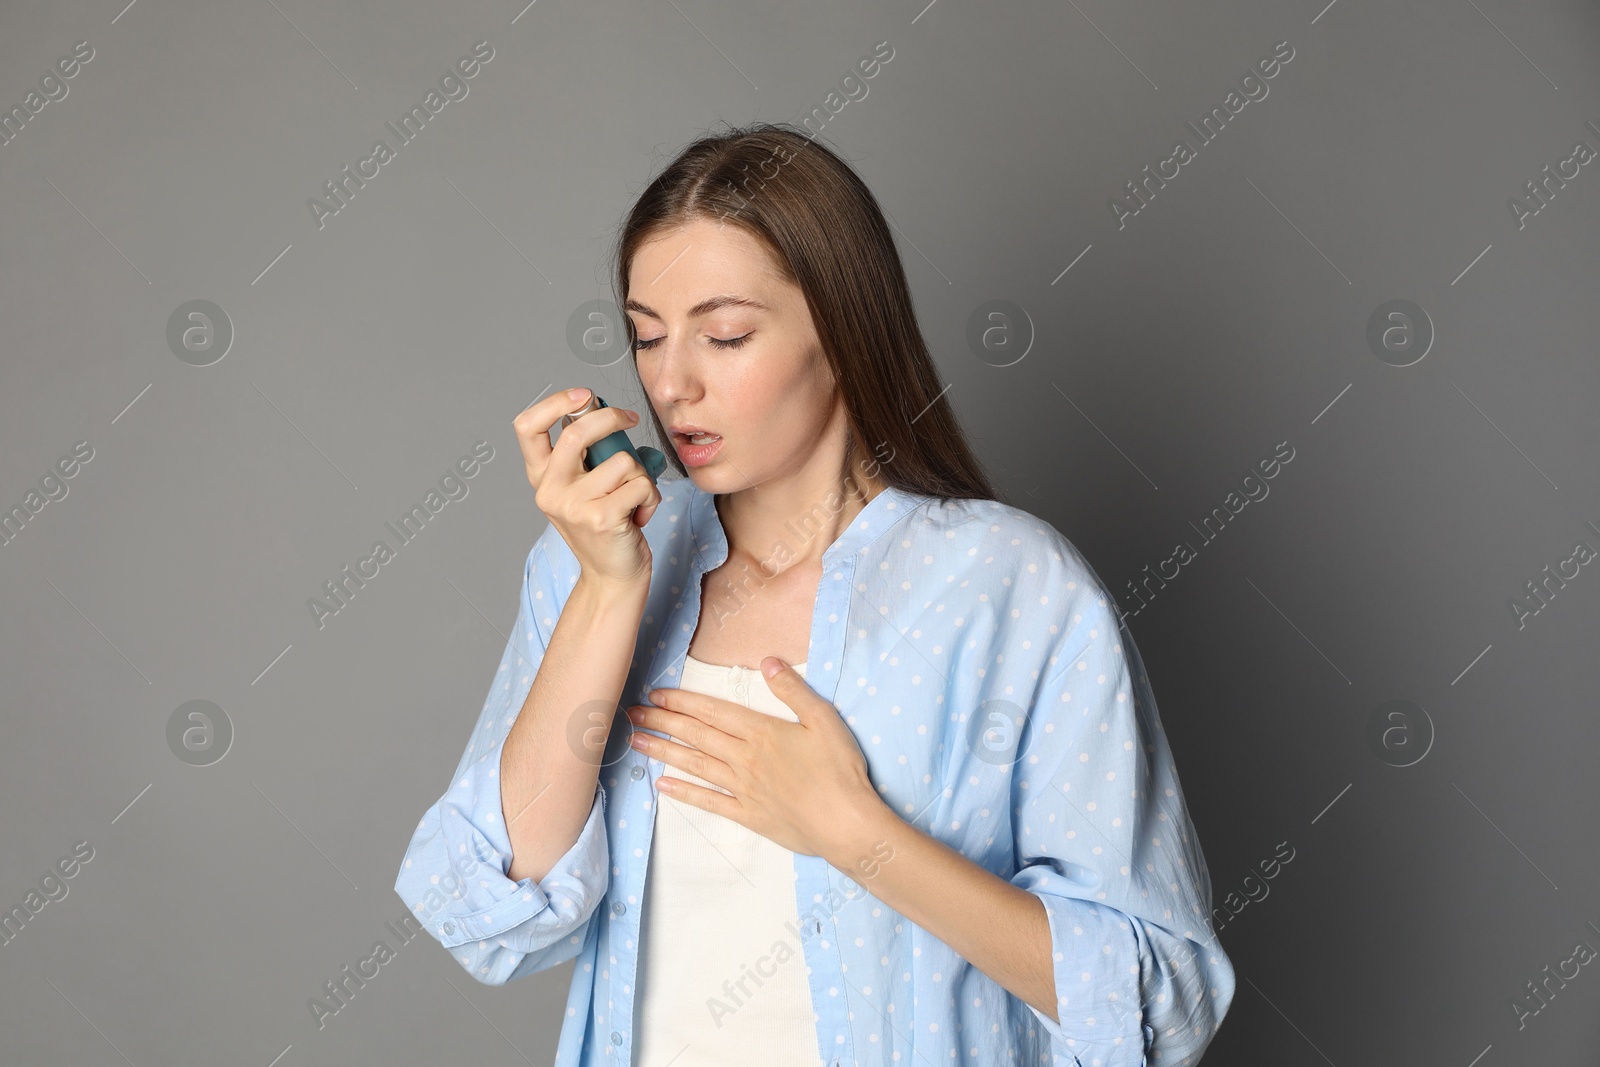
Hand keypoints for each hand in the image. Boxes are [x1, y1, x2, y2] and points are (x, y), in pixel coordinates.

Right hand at [513, 386, 661, 589]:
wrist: (613, 577)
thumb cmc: (605, 527)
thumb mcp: (584, 488)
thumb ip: (586, 456)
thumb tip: (605, 413)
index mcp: (542, 478)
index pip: (527, 427)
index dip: (554, 403)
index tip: (583, 396)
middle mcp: (549, 491)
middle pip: (575, 433)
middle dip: (610, 418)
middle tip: (629, 418)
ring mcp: (573, 506)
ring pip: (621, 461)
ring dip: (640, 475)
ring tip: (633, 498)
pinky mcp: (601, 518)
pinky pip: (639, 484)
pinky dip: (650, 496)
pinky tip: (640, 514)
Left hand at [624, 657, 883, 858]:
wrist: (845, 823)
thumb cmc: (839, 770)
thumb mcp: (823, 719)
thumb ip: (793, 689)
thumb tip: (768, 661)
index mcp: (761, 732)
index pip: (713, 712)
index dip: (682, 702)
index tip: (656, 695)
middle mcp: (744, 759)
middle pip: (696, 736)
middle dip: (662, 722)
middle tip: (630, 714)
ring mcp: (743, 789)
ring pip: (696, 766)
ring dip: (664, 752)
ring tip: (637, 743)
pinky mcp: (748, 815)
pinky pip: (710, 802)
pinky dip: (685, 793)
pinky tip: (663, 786)